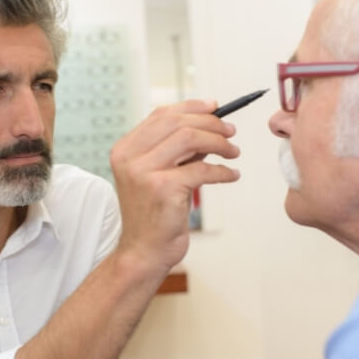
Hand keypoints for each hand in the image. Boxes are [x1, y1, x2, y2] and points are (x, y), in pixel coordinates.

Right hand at [110, 100, 240, 271]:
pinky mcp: (163, 188)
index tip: (215, 107)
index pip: (161, 115)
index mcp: (125, 149)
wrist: (143, 252)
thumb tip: (209, 124)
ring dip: (219, 143)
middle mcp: (130, 157)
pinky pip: (202, 169)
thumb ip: (177, 150)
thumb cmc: (154, 214)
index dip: (191, 107)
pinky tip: (232, 175)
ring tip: (233, 152)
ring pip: (190, 138)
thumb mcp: (159, 174)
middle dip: (210, 123)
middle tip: (230, 132)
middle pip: (177, 122)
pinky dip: (223, 171)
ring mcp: (144, 172)